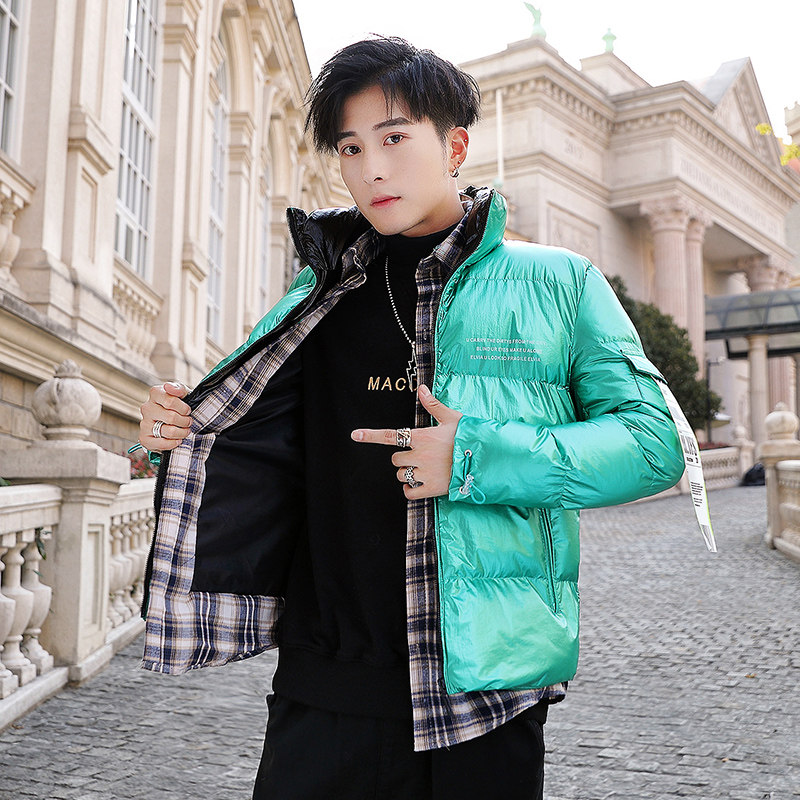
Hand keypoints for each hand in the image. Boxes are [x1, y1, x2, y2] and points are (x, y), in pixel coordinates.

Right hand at [138, 382, 192, 451]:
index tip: (187, 411)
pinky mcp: (144, 438)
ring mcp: (144, 423)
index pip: (170, 401)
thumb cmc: (178, 406)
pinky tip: (177, 440)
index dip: (183, 408)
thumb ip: (178, 388)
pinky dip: (173, 443)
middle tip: (189, 422)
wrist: (170, 422)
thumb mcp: (183, 394)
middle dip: (185, 421)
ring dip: (182, 433)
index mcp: (155, 394)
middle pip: (171, 417)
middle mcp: (147, 408)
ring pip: (168, 431)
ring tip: (185, 431)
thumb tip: (168, 387)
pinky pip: (161, 444)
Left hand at [351, 384, 462, 498]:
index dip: (371, 435)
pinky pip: (409, 492)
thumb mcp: (453, 418)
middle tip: (420, 457)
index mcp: (422, 436)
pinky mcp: (431, 489)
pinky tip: (421, 485)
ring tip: (425, 470)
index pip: (391, 435)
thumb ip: (433, 405)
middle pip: (395, 459)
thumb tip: (421, 388)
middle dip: (403, 459)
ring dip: (408, 474)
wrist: (487, 460)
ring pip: (401, 475)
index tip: (355, 435)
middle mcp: (419, 455)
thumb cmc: (469, 437)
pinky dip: (411, 490)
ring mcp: (424, 473)